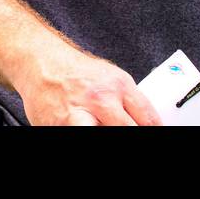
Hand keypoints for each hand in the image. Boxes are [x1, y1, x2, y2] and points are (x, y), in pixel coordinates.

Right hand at [14, 42, 161, 125]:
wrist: (42, 63)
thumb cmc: (76, 72)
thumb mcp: (110, 78)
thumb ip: (127, 99)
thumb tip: (144, 120)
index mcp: (119, 85)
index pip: (147, 116)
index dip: (156, 129)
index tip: (157, 131)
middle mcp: (101, 99)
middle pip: (129, 129)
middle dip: (134, 133)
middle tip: (132, 131)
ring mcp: (80, 114)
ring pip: (106, 132)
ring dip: (114, 135)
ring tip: (106, 127)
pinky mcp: (61, 126)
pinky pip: (82, 134)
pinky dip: (87, 132)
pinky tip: (91, 127)